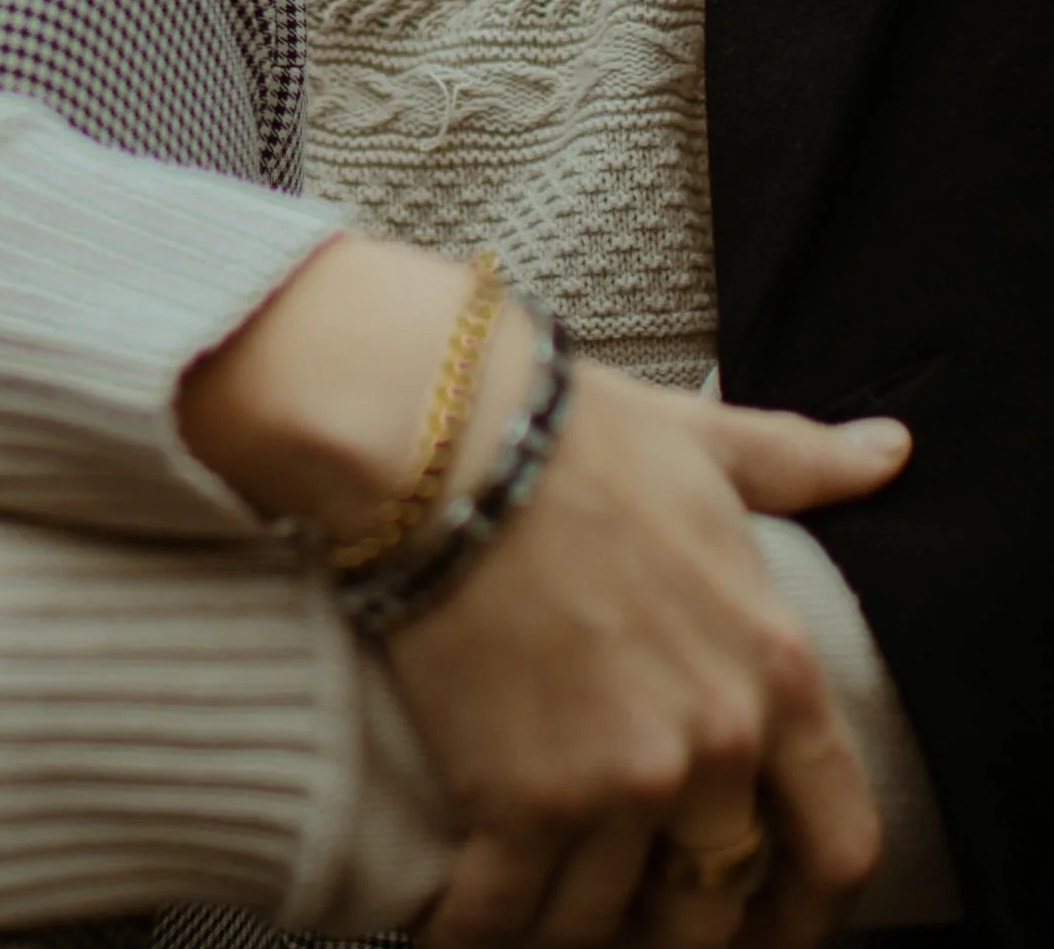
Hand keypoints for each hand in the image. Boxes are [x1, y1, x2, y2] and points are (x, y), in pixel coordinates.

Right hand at [183, 242, 907, 948]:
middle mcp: (714, 745)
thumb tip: (888, 448)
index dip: (807, 908)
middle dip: (674, 925)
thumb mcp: (708, 443)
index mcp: (774, 668)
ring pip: (605, 926)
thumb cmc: (572, 434)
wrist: (445, 443)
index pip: (836, 842)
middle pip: (716, 905)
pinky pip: (504, 918)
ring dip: (571, 930)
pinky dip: (475, 932)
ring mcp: (618, 783)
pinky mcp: (519, 802)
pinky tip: (452, 926)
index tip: (770, 923)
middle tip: (628, 916)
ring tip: (535, 910)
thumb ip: (800, 464)